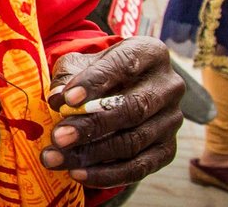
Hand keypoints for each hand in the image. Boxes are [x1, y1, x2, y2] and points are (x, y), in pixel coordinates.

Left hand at [41, 37, 183, 187]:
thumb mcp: (80, 64)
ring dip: (91, 154)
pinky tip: (78, 174)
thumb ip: (68, 77)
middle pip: (132, 108)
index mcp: (150, 52)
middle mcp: (169, 85)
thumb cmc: (97, 73)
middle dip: (92, 125)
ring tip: (56, 157)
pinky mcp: (168, 149)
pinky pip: (139, 167)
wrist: (119, 90)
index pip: (124, 65)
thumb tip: (57, 99)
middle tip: (58, 136)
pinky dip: (107, 174)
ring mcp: (172, 120)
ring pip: (133, 142)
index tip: (67, 100)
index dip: (94, 82)